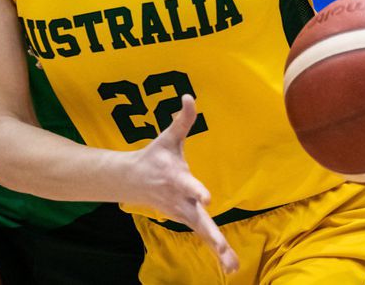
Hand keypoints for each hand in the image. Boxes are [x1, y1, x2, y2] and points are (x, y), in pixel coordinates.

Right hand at [129, 95, 238, 273]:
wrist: (131, 181)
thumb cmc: (154, 156)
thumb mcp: (167, 138)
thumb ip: (182, 120)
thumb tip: (190, 97)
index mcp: (175, 178)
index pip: (187, 185)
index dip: (196, 189)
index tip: (206, 197)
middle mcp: (180, 200)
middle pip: (197, 220)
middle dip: (210, 234)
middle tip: (222, 248)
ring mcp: (183, 213)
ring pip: (203, 233)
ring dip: (217, 249)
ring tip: (232, 266)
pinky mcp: (188, 221)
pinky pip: (204, 237)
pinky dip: (216, 252)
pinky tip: (231, 266)